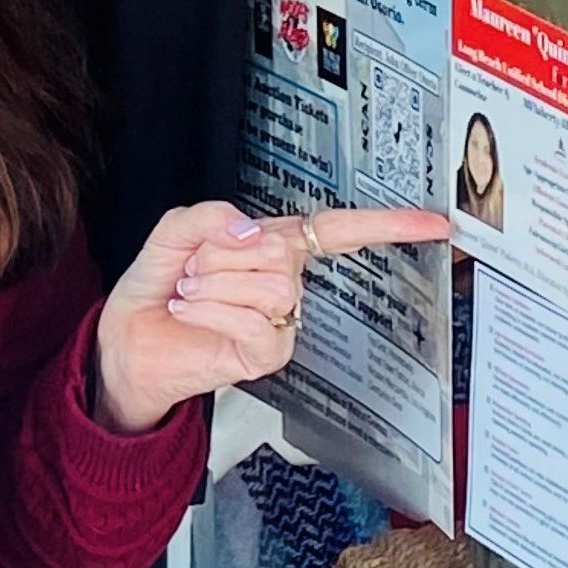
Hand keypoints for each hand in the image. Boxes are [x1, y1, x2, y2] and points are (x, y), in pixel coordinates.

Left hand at [93, 201, 450, 434]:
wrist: (130, 341)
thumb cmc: (157, 287)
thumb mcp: (173, 233)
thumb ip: (208, 216)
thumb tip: (252, 228)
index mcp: (269, 243)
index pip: (337, 229)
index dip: (387, 224)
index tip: (437, 223)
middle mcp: (283, 279)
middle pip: (282, 249)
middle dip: (223, 255)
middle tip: (193, 271)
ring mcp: (281, 318)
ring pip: (270, 285)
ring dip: (214, 285)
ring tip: (192, 295)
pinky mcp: (270, 351)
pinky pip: (256, 320)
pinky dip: (215, 312)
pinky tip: (197, 316)